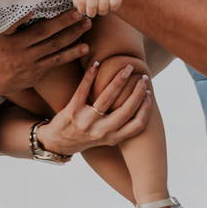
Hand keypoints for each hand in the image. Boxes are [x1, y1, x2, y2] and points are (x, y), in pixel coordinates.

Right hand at [0, 9, 91, 97]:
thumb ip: (3, 18)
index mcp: (5, 36)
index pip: (11, 25)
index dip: (19, 19)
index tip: (30, 10)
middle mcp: (18, 47)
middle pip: (42, 32)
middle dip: (62, 21)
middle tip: (78, 11)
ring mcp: (29, 59)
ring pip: (53, 45)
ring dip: (72, 34)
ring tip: (87, 23)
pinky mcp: (38, 69)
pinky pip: (57, 60)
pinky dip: (72, 53)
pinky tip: (85, 46)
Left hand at [37, 61, 151, 154]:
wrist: (57, 143)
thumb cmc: (86, 136)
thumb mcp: (105, 137)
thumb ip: (119, 125)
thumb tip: (139, 101)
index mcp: (112, 138)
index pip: (137, 125)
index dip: (146, 109)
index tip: (149, 93)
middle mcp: (100, 132)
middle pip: (125, 111)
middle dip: (137, 92)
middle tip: (142, 76)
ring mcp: (85, 122)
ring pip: (106, 99)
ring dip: (119, 81)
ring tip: (127, 68)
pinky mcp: (71, 112)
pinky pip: (82, 91)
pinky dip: (90, 76)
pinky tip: (96, 64)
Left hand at [72, 0, 123, 17]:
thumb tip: (79, 7)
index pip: (80, 1)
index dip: (81, 9)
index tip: (83, 10)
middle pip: (91, 5)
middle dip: (91, 13)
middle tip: (92, 12)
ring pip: (103, 7)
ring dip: (101, 12)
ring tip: (100, 9)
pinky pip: (115, 4)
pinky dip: (112, 8)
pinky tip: (109, 5)